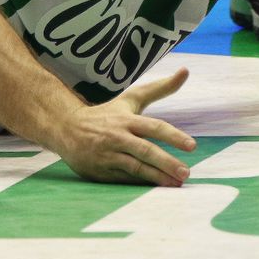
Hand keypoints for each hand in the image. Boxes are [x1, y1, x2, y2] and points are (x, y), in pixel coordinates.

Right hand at [55, 67, 196, 186]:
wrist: (66, 128)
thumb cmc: (106, 114)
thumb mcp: (131, 99)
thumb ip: (160, 88)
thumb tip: (186, 70)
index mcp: (127, 119)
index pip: (154, 127)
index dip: (173, 136)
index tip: (192, 146)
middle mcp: (117, 136)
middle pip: (145, 150)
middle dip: (166, 162)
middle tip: (186, 173)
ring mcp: (107, 155)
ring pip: (135, 167)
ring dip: (156, 177)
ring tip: (175, 184)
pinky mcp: (99, 171)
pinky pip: (123, 179)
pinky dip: (139, 183)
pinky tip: (155, 188)